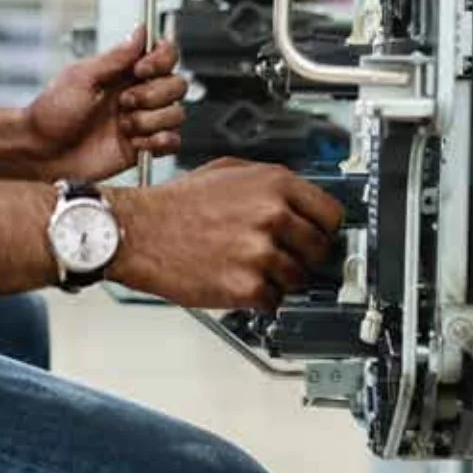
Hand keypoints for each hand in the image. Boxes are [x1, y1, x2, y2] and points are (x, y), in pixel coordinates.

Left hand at [24, 25, 187, 183]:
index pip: (164, 55)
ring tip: (122, 126)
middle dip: (153, 95)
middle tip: (123, 102)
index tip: (141, 70)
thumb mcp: (81, 77)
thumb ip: (115, 57)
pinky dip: (159, 142)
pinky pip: (172, 141)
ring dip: (150, 121)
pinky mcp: (142, 146)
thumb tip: (140, 31)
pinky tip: (136, 142)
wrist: (41, 152)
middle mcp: (137, 93)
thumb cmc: (51, 113)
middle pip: (177, 84)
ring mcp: (141, 120)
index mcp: (124, 72)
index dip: (161, 61)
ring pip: (176, 114)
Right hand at [105, 158, 345, 309]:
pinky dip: (259, 298)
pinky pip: (274, 301)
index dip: (323, 229)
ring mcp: (262, 252)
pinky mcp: (248, 286)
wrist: (139, 231)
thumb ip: (270, 184)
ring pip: (299, 279)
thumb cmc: (177, 203)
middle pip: (321, 250)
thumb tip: (300, 200)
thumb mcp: (229, 171)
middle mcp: (274, 216)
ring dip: (279, 279)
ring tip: (248, 266)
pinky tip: (236, 280)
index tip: (318, 236)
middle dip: (303, 256)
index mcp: (274, 184)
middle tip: (279, 255)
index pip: (332, 214)